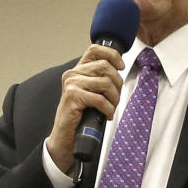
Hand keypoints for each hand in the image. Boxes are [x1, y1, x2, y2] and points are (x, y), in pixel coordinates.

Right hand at [46, 44, 123, 173]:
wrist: (66, 137)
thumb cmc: (81, 117)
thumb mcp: (92, 93)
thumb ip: (100, 79)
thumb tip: (119, 70)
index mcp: (78, 70)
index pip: (95, 50)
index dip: (112, 55)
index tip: (121, 66)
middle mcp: (72, 74)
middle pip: (105, 66)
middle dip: (117, 83)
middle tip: (116, 98)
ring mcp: (71, 84)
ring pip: (105, 83)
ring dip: (114, 99)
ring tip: (111, 108)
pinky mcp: (72, 97)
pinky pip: (100, 99)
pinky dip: (108, 109)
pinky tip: (107, 115)